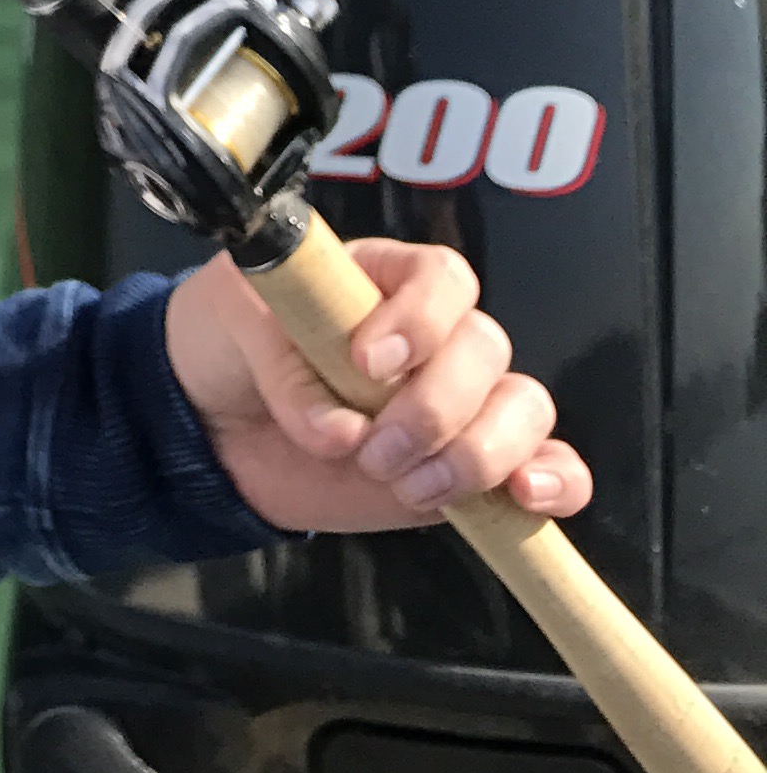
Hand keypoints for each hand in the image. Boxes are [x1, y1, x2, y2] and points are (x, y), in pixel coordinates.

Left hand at [164, 235, 591, 535]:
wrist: (215, 427)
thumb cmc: (227, 343)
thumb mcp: (229, 317)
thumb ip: (281, 362)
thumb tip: (338, 429)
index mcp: (383, 279)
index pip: (443, 278)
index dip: (421, 318)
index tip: (368, 360)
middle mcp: (434, 337)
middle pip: (486, 350)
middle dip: (434, 408)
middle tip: (373, 446)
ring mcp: (458, 404)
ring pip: (523, 407)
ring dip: (477, 452)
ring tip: (409, 483)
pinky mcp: (466, 467)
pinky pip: (549, 466)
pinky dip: (557, 479)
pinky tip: (525, 495)